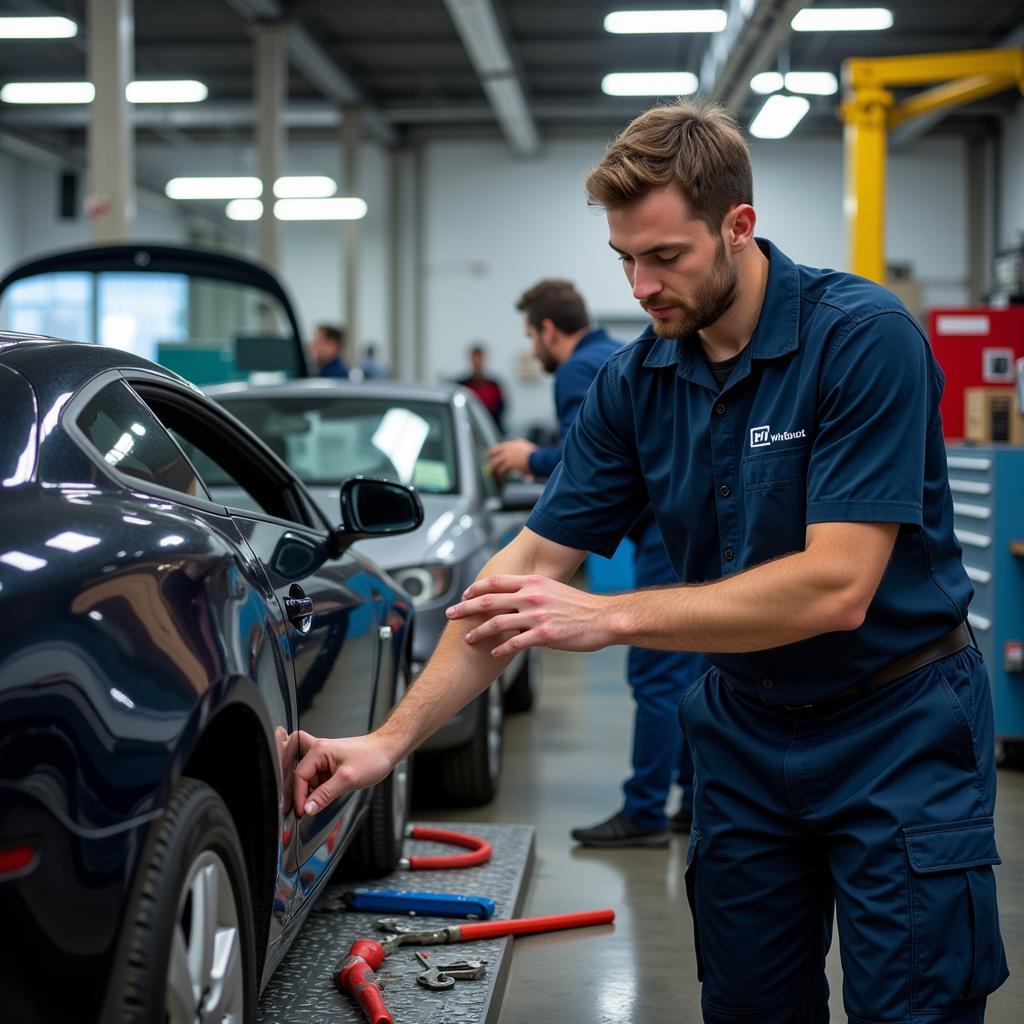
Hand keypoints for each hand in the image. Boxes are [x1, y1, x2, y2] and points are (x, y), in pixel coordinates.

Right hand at [292, 731, 395, 816]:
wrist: (387, 750)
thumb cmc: (372, 758)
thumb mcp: (347, 779)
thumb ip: (325, 795)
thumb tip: (308, 808)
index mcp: (319, 750)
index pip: (299, 775)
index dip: (299, 796)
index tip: (302, 811)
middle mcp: (319, 751)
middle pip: (298, 773)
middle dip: (300, 790)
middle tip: (304, 804)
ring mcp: (324, 758)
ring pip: (307, 777)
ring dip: (311, 790)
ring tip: (324, 798)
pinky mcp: (330, 764)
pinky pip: (317, 778)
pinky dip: (319, 788)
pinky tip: (328, 794)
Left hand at [445, 574, 615, 656]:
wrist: (603, 618)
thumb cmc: (580, 606)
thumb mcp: (554, 589)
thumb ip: (533, 591)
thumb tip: (517, 597)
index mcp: (533, 583)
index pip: (496, 582)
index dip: (476, 589)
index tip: (464, 595)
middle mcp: (531, 597)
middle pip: (489, 601)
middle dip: (466, 608)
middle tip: (451, 614)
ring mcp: (536, 616)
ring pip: (497, 624)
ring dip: (478, 632)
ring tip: (468, 638)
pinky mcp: (543, 636)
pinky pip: (515, 643)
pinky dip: (500, 649)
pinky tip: (493, 653)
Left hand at [488, 439, 536, 475]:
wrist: (539, 459)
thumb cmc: (536, 455)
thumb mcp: (526, 447)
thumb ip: (520, 447)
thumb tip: (516, 451)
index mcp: (512, 443)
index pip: (497, 447)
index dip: (492, 453)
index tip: (490, 458)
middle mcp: (508, 448)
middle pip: (493, 453)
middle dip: (491, 460)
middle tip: (490, 467)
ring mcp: (508, 455)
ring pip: (495, 463)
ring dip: (495, 470)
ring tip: (497, 475)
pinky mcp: (510, 464)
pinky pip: (501, 470)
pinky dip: (501, 475)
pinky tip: (502, 479)